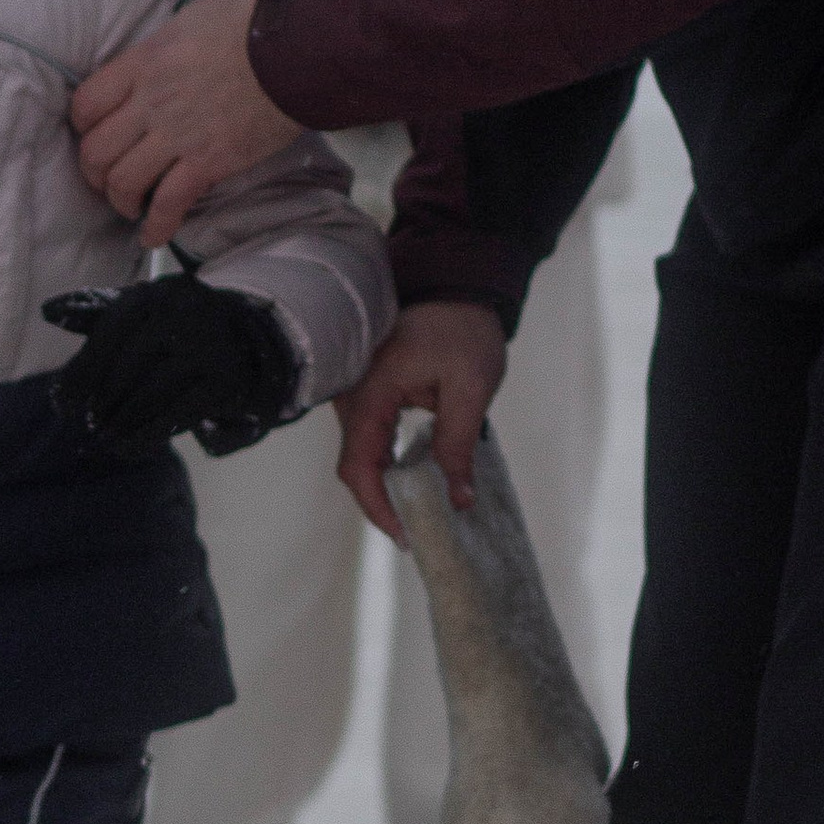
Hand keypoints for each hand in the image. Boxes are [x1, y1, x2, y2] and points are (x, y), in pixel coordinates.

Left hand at [43, 275, 299, 454]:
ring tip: (106, 440)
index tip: (62, 406)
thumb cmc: (171, 328)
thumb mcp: (135, 313)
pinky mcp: (225, 378)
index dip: (80, 375)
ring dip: (122, 423)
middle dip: (102, 402)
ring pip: (151, 393)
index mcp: (152, 293)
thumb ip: (92, 315)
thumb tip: (48, 311)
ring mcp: (209, 344)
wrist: (242, 339)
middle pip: (127, 367)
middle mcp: (183, 311)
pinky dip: (149, 435)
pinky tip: (131, 448)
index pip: (106, 337)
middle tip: (90, 424)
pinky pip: (178, 414)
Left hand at [69, 0, 286, 245]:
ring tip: (130, 208)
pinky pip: (168, 203)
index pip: (86, 103)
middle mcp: (152, 99)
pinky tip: (154, 237)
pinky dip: (157, 226)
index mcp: (146, 58)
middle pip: (96, 149)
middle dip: (95, 172)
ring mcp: (178, 134)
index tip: (94, 135)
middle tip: (107, 180)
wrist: (304, 47)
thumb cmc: (267, 16)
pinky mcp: (209, 161)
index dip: (83, 127)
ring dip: (121, 200)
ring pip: (123, 181)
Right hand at [335, 302, 508, 543]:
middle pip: (354, 467)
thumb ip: (459, 445)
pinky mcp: (367, 397)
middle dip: (381, 505)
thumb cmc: (463, 330)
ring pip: (359, 457)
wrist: (456, 288)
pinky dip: (387, 468)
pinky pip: (369, 442)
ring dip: (384, 489)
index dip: (378, 506)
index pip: (359, 465)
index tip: (406, 535)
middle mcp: (352, 397)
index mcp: (371, 392)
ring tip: (418, 514)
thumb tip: (458, 499)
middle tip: (416, 533)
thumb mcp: (471, 388)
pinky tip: (412, 484)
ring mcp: (355, 397)